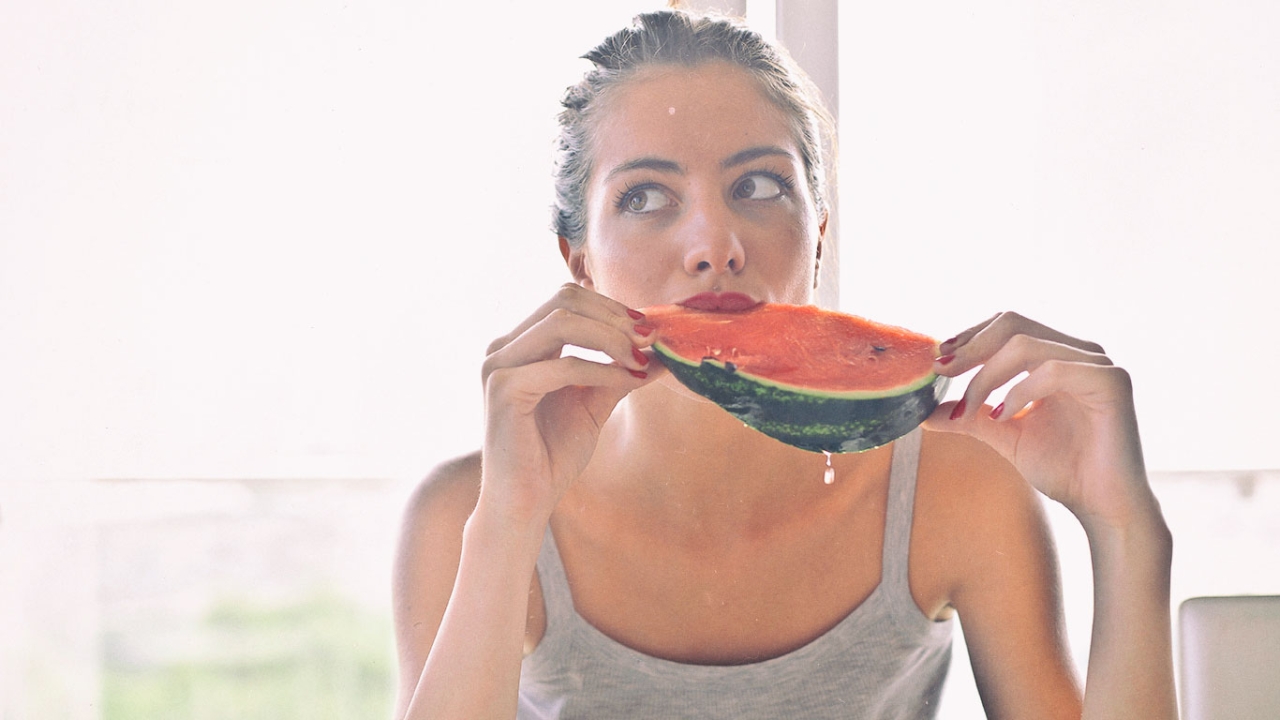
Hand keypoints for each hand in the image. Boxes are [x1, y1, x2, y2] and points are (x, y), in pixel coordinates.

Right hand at [479, 283, 660, 525]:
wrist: (524, 502)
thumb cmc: (552, 455)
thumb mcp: (593, 403)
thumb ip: (619, 372)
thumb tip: (660, 351)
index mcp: (520, 344)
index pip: (566, 299)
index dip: (611, 307)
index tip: (648, 329)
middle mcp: (503, 347)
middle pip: (564, 300)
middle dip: (613, 316)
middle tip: (649, 339)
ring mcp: (498, 365)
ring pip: (562, 322)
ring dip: (610, 337)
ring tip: (640, 357)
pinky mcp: (503, 389)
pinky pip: (563, 365)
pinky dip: (601, 370)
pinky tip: (627, 379)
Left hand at [924, 312, 1156, 530]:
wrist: (1102, 506)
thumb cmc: (1062, 469)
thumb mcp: (1004, 434)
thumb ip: (970, 416)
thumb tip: (924, 413)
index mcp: (1057, 355)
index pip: (1007, 325)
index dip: (969, 337)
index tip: (938, 361)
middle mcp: (1079, 352)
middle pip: (1013, 324)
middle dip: (970, 348)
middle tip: (942, 373)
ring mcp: (1098, 363)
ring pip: (1025, 345)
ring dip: (987, 376)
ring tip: (969, 409)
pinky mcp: (1112, 381)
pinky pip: (1053, 370)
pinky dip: (1019, 391)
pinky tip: (1004, 416)